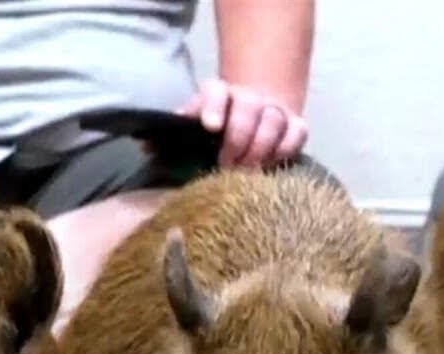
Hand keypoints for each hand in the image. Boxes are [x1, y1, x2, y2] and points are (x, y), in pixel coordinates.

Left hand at [178, 77, 307, 168]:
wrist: (254, 115)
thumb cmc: (216, 130)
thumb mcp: (192, 127)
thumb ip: (173, 135)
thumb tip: (146, 147)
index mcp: (219, 94)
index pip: (217, 91)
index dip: (214, 106)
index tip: (211, 126)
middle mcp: (248, 97)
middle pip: (249, 108)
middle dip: (239, 138)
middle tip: (228, 164)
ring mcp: (274, 110)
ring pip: (274, 120)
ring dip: (261, 147)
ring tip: (248, 171)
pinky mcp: (295, 124)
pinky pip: (297, 132)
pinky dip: (286, 149)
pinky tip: (271, 165)